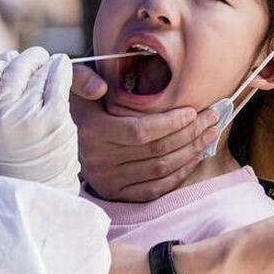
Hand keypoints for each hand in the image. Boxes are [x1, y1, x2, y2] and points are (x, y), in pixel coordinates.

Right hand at [0, 47, 79, 194]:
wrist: (37, 182)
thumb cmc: (19, 150)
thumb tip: (11, 58)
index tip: (10, 61)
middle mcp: (2, 113)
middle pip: (15, 68)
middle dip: (29, 58)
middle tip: (39, 57)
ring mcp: (28, 115)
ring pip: (38, 74)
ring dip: (46, 63)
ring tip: (51, 63)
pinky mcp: (54, 118)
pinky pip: (58, 83)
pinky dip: (62, 69)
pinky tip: (63, 65)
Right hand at [70, 63, 219, 201]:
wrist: (61, 138)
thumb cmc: (79, 105)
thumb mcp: (72, 84)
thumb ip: (83, 79)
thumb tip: (100, 88)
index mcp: (92, 132)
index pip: (140, 131)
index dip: (171, 123)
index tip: (193, 110)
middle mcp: (99, 160)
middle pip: (156, 150)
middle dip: (191, 133)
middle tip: (212, 117)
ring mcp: (108, 180)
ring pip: (160, 169)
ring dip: (192, 151)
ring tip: (210, 133)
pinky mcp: (116, 194)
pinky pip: (156, 188)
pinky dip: (180, 173)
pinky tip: (196, 156)